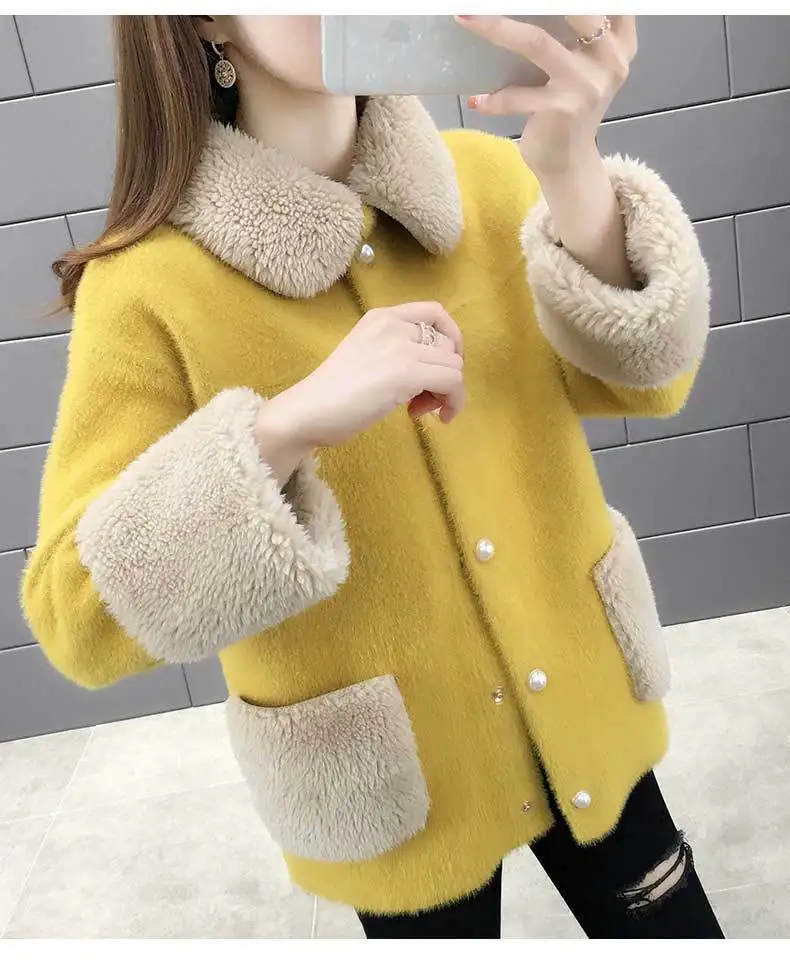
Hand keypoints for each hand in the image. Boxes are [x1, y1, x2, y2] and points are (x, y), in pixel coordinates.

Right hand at [257, 302, 465, 455]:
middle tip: (421, 400)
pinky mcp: (407, 372)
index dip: (450, 340)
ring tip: (418, 410)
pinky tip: (427, 417)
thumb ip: (395, 351)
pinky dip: (452, 403)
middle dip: (444, 375)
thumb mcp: (366, 355)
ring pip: (455, 366)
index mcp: (382, 317)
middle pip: (449, 345)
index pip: (435, 313)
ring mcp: (401, 346)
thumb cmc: (331, 393)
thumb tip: (431, 370)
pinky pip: (453, 383)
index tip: (440, 367)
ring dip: (446, 393)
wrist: (309, 410)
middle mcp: (394, 324)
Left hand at [456, 15, 637, 177]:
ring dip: (496, 28)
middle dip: (528, 0)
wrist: (570, 163)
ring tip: (466, 16)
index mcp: (619, 41)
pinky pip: (515, 97)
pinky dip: (493, 98)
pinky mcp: (562, 110)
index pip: (610, 2)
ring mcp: (586, 85)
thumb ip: (578, 32)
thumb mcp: (586, 65)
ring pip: (536, 42)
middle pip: (574, 7)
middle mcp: (610, 59)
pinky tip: (477, 101)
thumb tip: (523, 6)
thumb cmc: (570, 107)